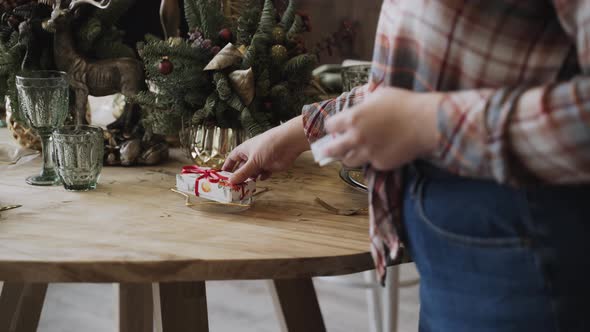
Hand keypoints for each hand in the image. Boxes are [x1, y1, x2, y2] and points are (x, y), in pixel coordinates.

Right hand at [222, 116, 309, 183]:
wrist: (288, 144)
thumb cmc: (267, 147)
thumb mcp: (253, 161)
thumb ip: (242, 172)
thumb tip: (231, 181)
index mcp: (244, 150)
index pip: (232, 158)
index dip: (227, 166)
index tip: (222, 176)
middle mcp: (251, 155)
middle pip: (242, 168)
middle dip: (239, 176)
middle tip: (234, 187)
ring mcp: (261, 161)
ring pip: (252, 173)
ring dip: (250, 178)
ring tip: (247, 186)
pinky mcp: (270, 166)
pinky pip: (263, 174)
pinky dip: (262, 177)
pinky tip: (262, 177)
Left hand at [324, 87, 441, 170]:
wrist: (426, 123)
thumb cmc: (405, 104)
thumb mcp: (379, 95)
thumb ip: (364, 104)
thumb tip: (358, 107)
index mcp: (353, 118)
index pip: (330, 126)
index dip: (333, 126)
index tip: (335, 127)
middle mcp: (356, 137)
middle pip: (332, 149)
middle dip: (328, 149)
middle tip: (326, 151)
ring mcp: (368, 153)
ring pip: (348, 161)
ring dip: (348, 157)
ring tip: (351, 153)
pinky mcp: (380, 164)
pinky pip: (370, 164)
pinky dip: (371, 159)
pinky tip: (378, 152)